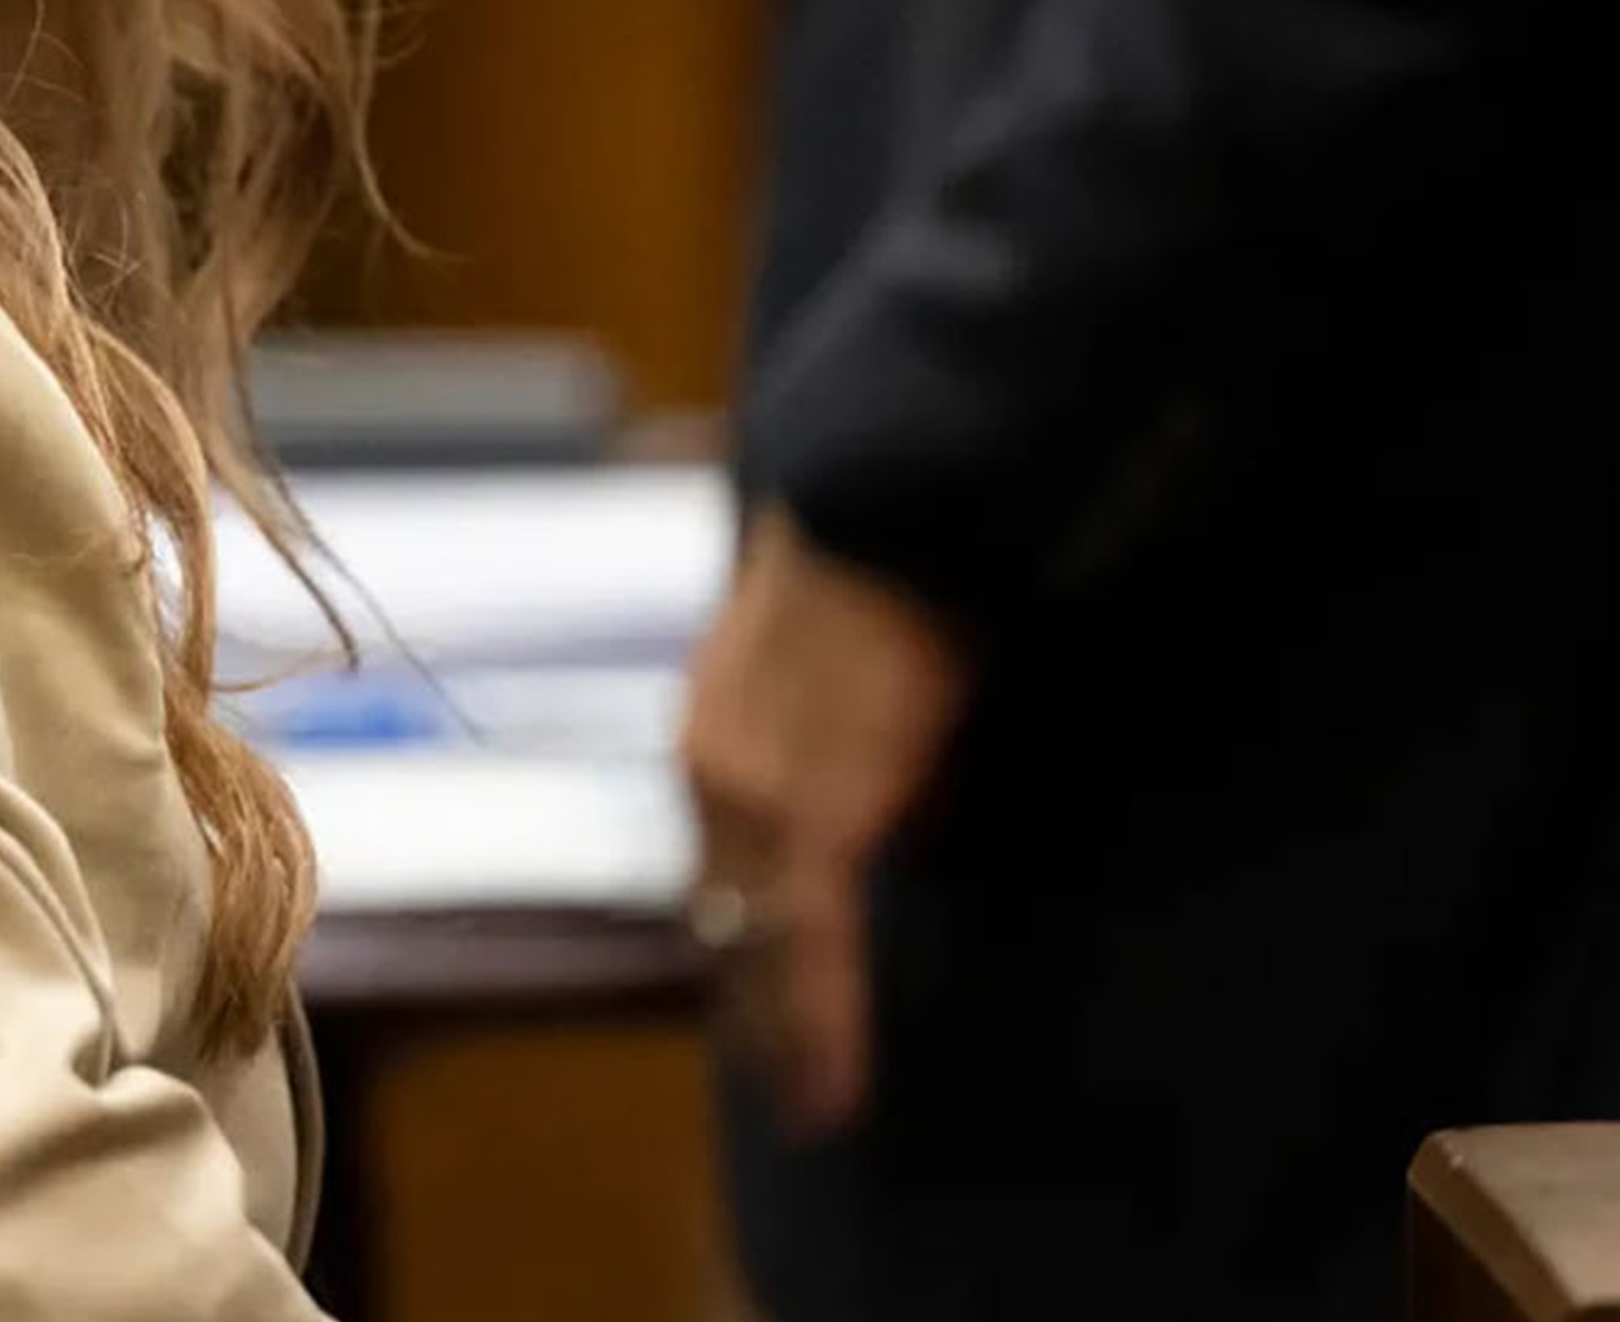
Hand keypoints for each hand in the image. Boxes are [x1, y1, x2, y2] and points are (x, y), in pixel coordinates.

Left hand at [677, 507, 970, 1138]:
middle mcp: (713, 773)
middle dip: (755, 1010)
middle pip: (727, 921)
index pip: (721, 871)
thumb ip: (857, 755)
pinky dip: (821, 1021)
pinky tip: (834, 1085)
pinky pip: (808, 944)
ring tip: (814, 1106)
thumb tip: (905, 824)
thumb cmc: (883, 577)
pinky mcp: (809, 815)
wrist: (886, 513)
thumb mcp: (848, 674)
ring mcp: (752, 798)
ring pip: (760, 947)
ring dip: (786, 1033)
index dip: (744, 949)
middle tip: (786, 1092)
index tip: (758, 1014)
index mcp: (716, 736)